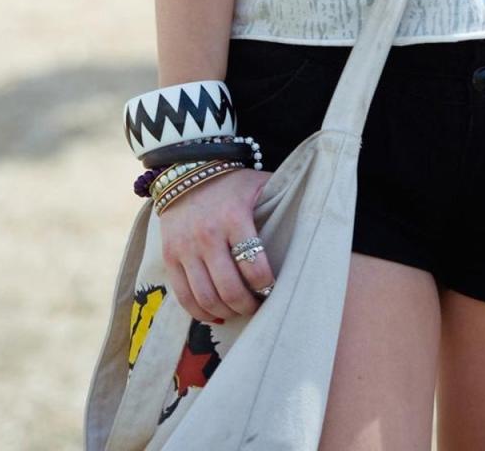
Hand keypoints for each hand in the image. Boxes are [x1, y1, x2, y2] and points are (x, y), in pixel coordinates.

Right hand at [159, 168, 275, 323]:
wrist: (188, 171)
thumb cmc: (231, 183)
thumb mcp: (259, 184)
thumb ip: (283, 198)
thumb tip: (314, 216)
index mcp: (234, 217)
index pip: (254, 266)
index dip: (267, 286)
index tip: (275, 289)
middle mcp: (208, 235)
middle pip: (229, 288)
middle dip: (248, 305)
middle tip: (259, 307)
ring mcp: (186, 248)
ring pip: (206, 297)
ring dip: (226, 311)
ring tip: (240, 310)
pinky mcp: (170, 257)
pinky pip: (184, 296)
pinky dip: (201, 312)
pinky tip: (217, 314)